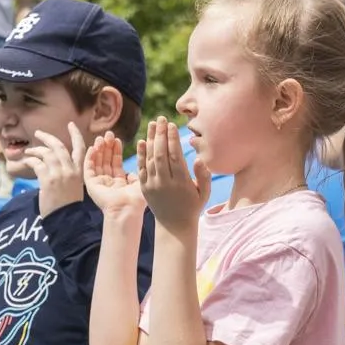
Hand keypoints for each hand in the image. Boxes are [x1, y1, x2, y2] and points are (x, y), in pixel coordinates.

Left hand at [21, 124, 87, 216]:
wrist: (66, 221)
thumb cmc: (68, 208)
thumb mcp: (73, 188)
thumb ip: (67, 174)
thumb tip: (52, 164)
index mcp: (80, 171)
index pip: (81, 148)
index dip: (75, 134)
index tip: (71, 124)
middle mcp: (71, 170)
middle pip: (59, 146)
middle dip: (47, 137)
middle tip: (38, 133)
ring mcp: (59, 174)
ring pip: (46, 153)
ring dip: (35, 150)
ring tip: (28, 151)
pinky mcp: (47, 180)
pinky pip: (37, 163)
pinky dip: (30, 160)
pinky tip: (26, 161)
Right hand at [82, 132, 144, 218]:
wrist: (127, 210)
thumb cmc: (136, 200)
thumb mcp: (139, 183)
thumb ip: (137, 173)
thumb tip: (133, 170)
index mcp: (119, 183)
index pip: (116, 162)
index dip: (116, 150)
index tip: (117, 139)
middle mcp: (108, 183)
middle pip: (106, 160)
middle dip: (107, 147)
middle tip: (108, 133)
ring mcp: (98, 184)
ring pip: (97, 162)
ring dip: (98, 149)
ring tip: (101, 137)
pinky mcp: (90, 185)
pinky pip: (88, 168)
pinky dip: (89, 157)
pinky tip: (92, 147)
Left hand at [137, 119, 209, 233]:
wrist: (174, 226)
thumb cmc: (192, 206)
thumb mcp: (204, 193)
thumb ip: (204, 175)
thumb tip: (197, 158)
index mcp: (181, 183)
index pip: (175, 156)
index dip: (172, 139)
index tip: (172, 125)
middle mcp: (165, 183)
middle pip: (161, 154)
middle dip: (160, 134)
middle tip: (161, 118)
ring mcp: (153, 185)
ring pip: (150, 159)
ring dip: (150, 140)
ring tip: (152, 124)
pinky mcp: (144, 188)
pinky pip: (141, 168)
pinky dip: (140, 154)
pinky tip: (141, 141)